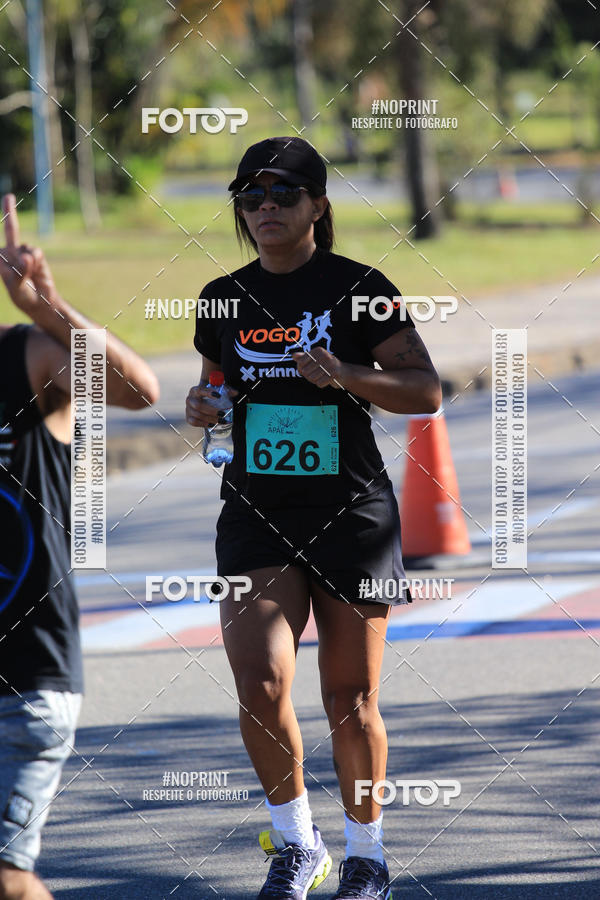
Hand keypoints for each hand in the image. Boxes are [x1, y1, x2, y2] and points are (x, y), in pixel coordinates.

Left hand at [0, 194, 55, 309]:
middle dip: (9, 211)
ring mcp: (23, 252)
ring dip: (28, 263)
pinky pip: (36, 253)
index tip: (6, 203)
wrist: (41, 302)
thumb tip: (26, 256)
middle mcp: (10, 253)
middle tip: (9, 196)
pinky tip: (35, 272)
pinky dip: (36, 263)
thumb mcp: (15, 288)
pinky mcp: (36, 254)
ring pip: (26, 249)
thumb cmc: (23, 296)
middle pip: (10, 230)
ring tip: (29, 276)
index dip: (6, 223)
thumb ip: (19, 273)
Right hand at [185, 382, 238, 427]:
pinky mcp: (188, 417)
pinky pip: (194, 422)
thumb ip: (227, 390)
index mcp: (195, 390)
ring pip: (197, 415)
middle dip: (211, 411)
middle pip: (198, 406)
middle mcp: (189, 399)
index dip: (208, 393)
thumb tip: (235, 393)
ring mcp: (188, 409)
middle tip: (222, 414)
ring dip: (210, 419)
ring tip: (221, 420)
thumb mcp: (218, 390)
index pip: (200, 390)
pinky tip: (212, 424)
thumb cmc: (211, 394)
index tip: (219, 396)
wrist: (202, 401)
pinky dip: (204, 424)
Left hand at [291, 348, 343, 388]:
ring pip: (312, 378)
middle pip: (305, 372)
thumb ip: (303, 357)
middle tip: (317, 374)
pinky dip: (321, 384)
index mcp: (318, 351)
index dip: (302, 369)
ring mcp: (330, 364)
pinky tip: (326, 380)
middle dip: (309, 376)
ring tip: (322, 376)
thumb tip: (294, 356)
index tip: (309, 369)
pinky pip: (319, 383)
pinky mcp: (334, 374)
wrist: (343, 372)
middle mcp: (324, 355)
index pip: (300, 364)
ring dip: (315, 380)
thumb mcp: (315, 359)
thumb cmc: (326, 365)